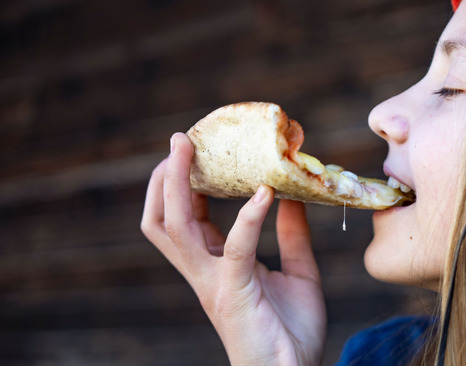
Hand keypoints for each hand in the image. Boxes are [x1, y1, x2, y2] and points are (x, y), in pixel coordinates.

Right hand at [141, 133, 325, 365]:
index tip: (201, 149)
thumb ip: (292, 235)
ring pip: (175, 227)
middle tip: (181, 139)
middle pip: (162, 218)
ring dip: (178, 184)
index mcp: (216, 266)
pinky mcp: (233, 294)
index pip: (186, 217)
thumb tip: (292, 196)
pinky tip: (264, 193)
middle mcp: (204, 272)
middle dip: (164, 178)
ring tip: (189, 148)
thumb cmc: (292, 332)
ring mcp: (213, 283)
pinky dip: (247, 217)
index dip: (186, 182)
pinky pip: (234, 248)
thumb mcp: (298, 272)